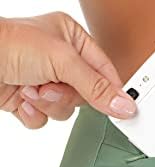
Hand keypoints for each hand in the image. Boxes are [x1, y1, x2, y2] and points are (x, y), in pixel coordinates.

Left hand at [0, 12, 136, 128]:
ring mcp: (44, 81)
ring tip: (31, 89)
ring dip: (48, 105)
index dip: (112, 92)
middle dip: (66, 96)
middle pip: (86, 96)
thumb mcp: (62, 61)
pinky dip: (33, 114)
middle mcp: (60, 61)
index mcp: (73, 41)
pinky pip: (45, 119)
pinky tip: (21, 98)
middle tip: (51, 87)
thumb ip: (96, 86)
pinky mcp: (29, 100)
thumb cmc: (6, 44)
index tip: (124, 110)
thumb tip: (124, 105)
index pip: (106, 73)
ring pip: (66, 111)